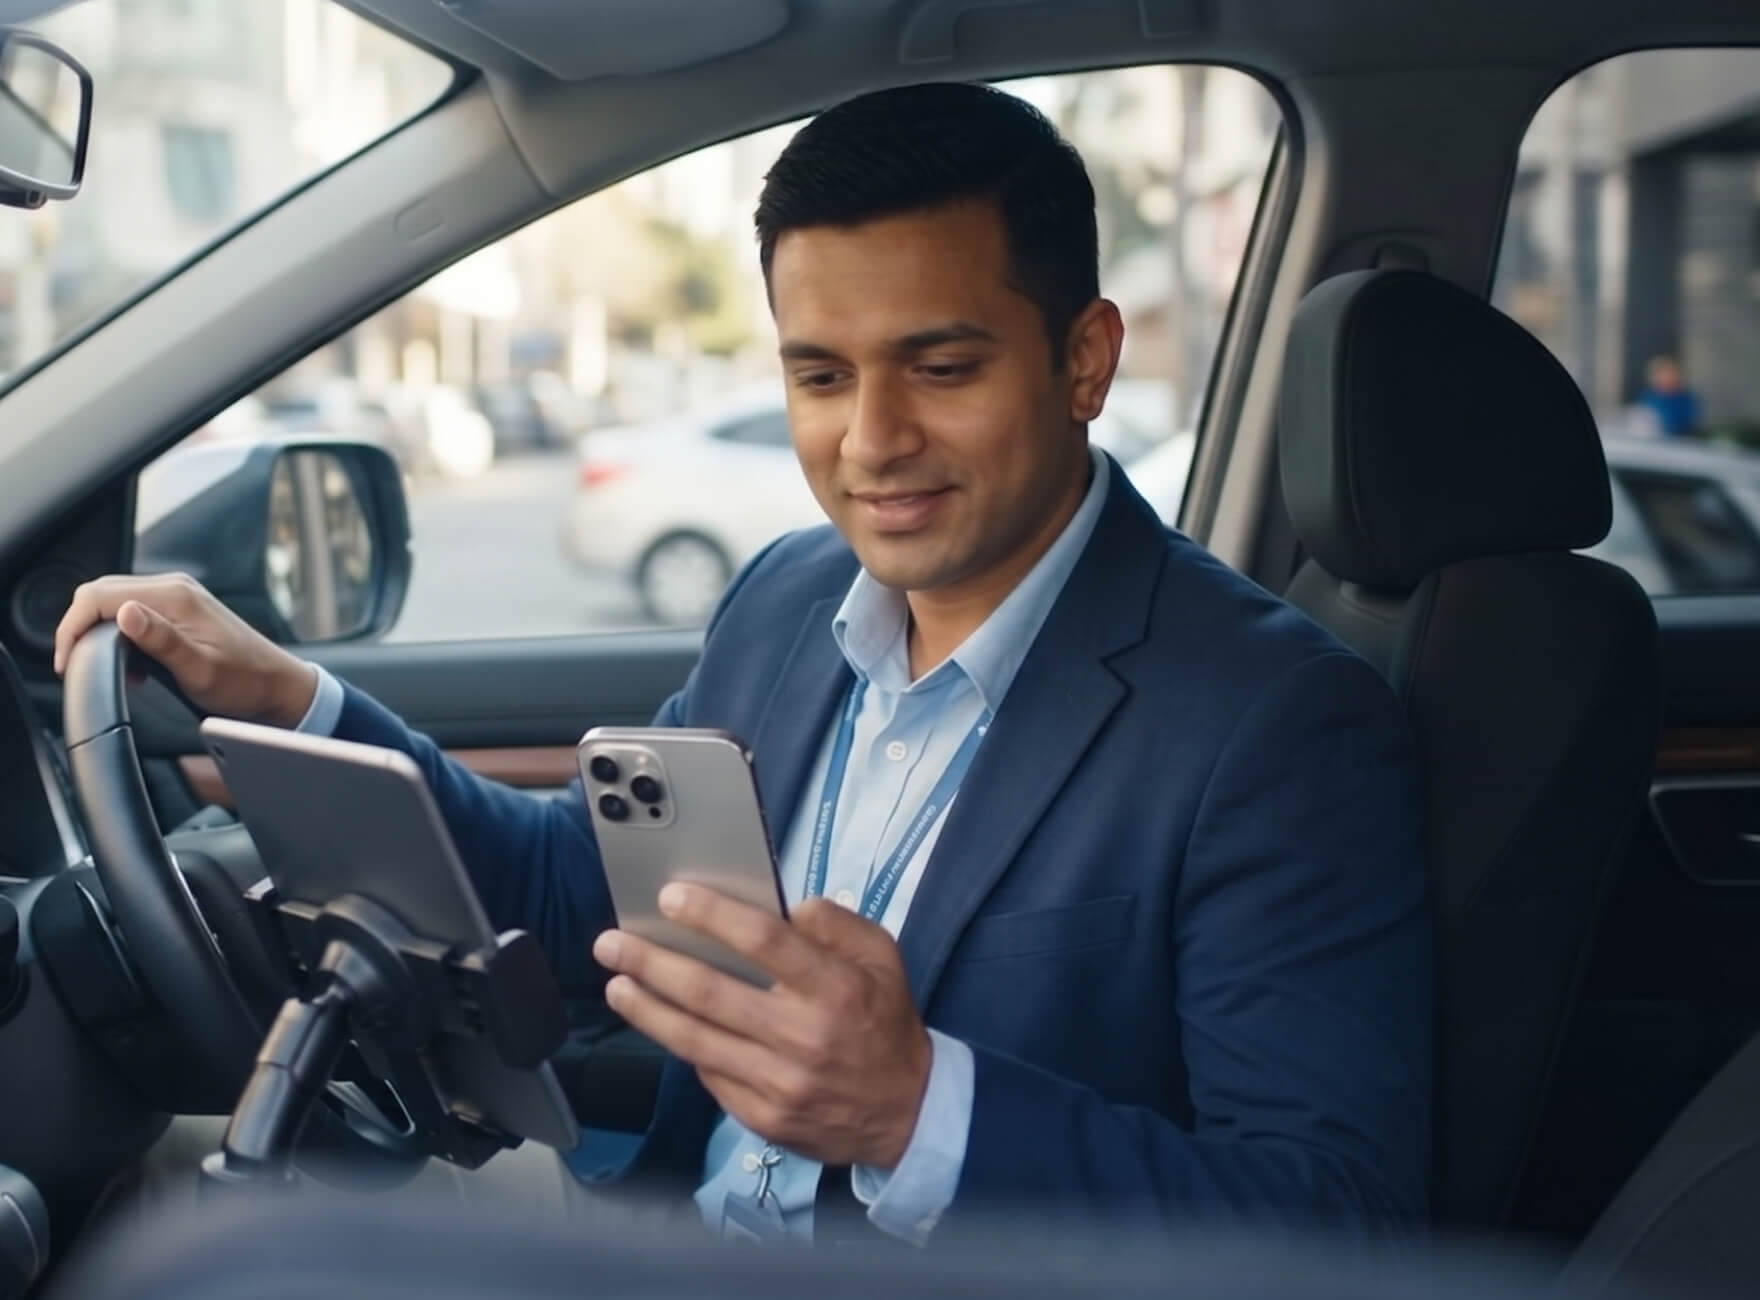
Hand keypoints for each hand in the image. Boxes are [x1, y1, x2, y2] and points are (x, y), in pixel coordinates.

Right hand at [54, 573, 317, 727]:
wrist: (277, 686)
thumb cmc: (244, 682)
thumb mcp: (199, 669)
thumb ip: (160, 641)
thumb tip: (124, 613)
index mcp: (173, 596)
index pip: (97, 596)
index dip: (72, 628)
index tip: (67, 662)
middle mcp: (172, 588)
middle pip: (99, 594)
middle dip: (79, 630)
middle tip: (78, 667)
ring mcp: (176, 596)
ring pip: (112, 604)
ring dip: (99, 635)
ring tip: (113, 671)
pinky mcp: (178, 611)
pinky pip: (132, 614)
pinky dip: (120, 638)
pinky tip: (134, 668)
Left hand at [593, 885, 931, 1169]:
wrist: (905, 1113)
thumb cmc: (886, 1023)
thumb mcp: (883, 958)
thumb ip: (835, 924)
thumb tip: (781, 909)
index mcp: (835, 987)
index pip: (764, 942)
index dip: (712, 917)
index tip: (669, 897)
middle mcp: (803, 1035)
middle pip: (710, 992)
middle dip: (652, 963)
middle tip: (611, 943)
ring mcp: (779, 1082)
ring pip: (695, 1039)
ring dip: (646, 1009)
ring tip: (616, 984)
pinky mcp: (763, 1117)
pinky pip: (709, 1074)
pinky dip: (682, 1046)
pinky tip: (661, 1024)